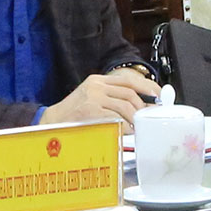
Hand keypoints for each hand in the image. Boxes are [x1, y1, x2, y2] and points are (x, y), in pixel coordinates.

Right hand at [42, 66, 163, 126]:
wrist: (52, 122)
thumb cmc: (73, 114)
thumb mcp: (91, 98)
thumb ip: (110, 97)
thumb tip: (137, 105)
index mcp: (98, 80)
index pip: (128, 80)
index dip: (146, 87)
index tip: (158, 95)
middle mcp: (97, 86)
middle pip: (129, 93)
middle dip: (143, 106)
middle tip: (148, 117)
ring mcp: (94, 97)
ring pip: (125, 105)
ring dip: (135, 118)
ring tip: (137, 126)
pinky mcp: (91, 110)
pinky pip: (116, 117)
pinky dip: (125, 125)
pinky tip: (127, 130)